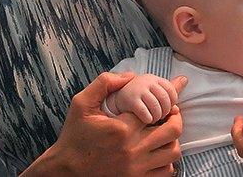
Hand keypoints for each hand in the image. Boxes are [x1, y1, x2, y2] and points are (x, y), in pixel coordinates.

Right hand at [24, 72, 186, 176]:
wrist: (67, 170)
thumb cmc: (75, 136)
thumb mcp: (81, 103)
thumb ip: (104, 83)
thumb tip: (130, 76)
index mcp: (121, 128)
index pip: (156, 108)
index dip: (165, 101)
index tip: (169, 98)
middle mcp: (133, 149)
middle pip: (172, 130)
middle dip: (175, 117)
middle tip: (170, 113)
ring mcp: (138, 168)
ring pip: (173, 152)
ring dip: (173, 139)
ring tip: (164, 132)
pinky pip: (167, 171)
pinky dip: (168, 160)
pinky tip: (157, 152)